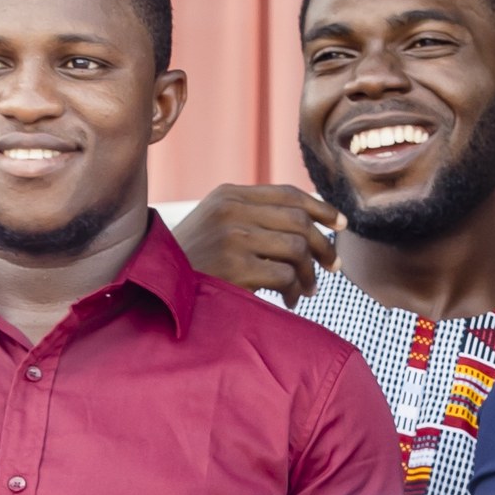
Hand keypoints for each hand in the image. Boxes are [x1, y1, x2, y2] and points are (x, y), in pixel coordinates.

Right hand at [170, 184, 340, 304]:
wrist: (155, 287)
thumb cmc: (191, 262)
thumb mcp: (215, 225)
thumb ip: (252, 217)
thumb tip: (310, 224)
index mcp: (228, 195)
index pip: (287, 193)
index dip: (320, 208)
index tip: (340, 224)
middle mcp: (231, 210)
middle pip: (299, 220)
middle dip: (323, 245)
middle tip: (333, 266)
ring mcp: (232, 237)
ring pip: (297, 248)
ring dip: (309, 273)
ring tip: (307, 290)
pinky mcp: (235, 267)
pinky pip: (285, 275)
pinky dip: (294, 291)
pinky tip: (289, 301)